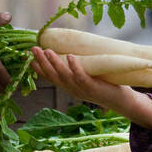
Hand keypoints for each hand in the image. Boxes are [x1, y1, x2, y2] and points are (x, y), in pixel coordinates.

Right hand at [29, 48, 151, 128]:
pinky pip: (81, 77)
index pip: (50, 78)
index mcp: (70, 87)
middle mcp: (72, 90)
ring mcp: (82, 89)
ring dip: (55, 63)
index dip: (39, 69)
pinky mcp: (93, 87)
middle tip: (33, 49)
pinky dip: (75, 67)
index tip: (29, 59)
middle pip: (53, 76)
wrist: (121, 101)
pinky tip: (71, 56)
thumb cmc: (105, 86)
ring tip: (47, 51)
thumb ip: (80, 69)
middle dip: (42, 62)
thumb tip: (74, 52)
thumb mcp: (88, 78)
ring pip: (64, 76)